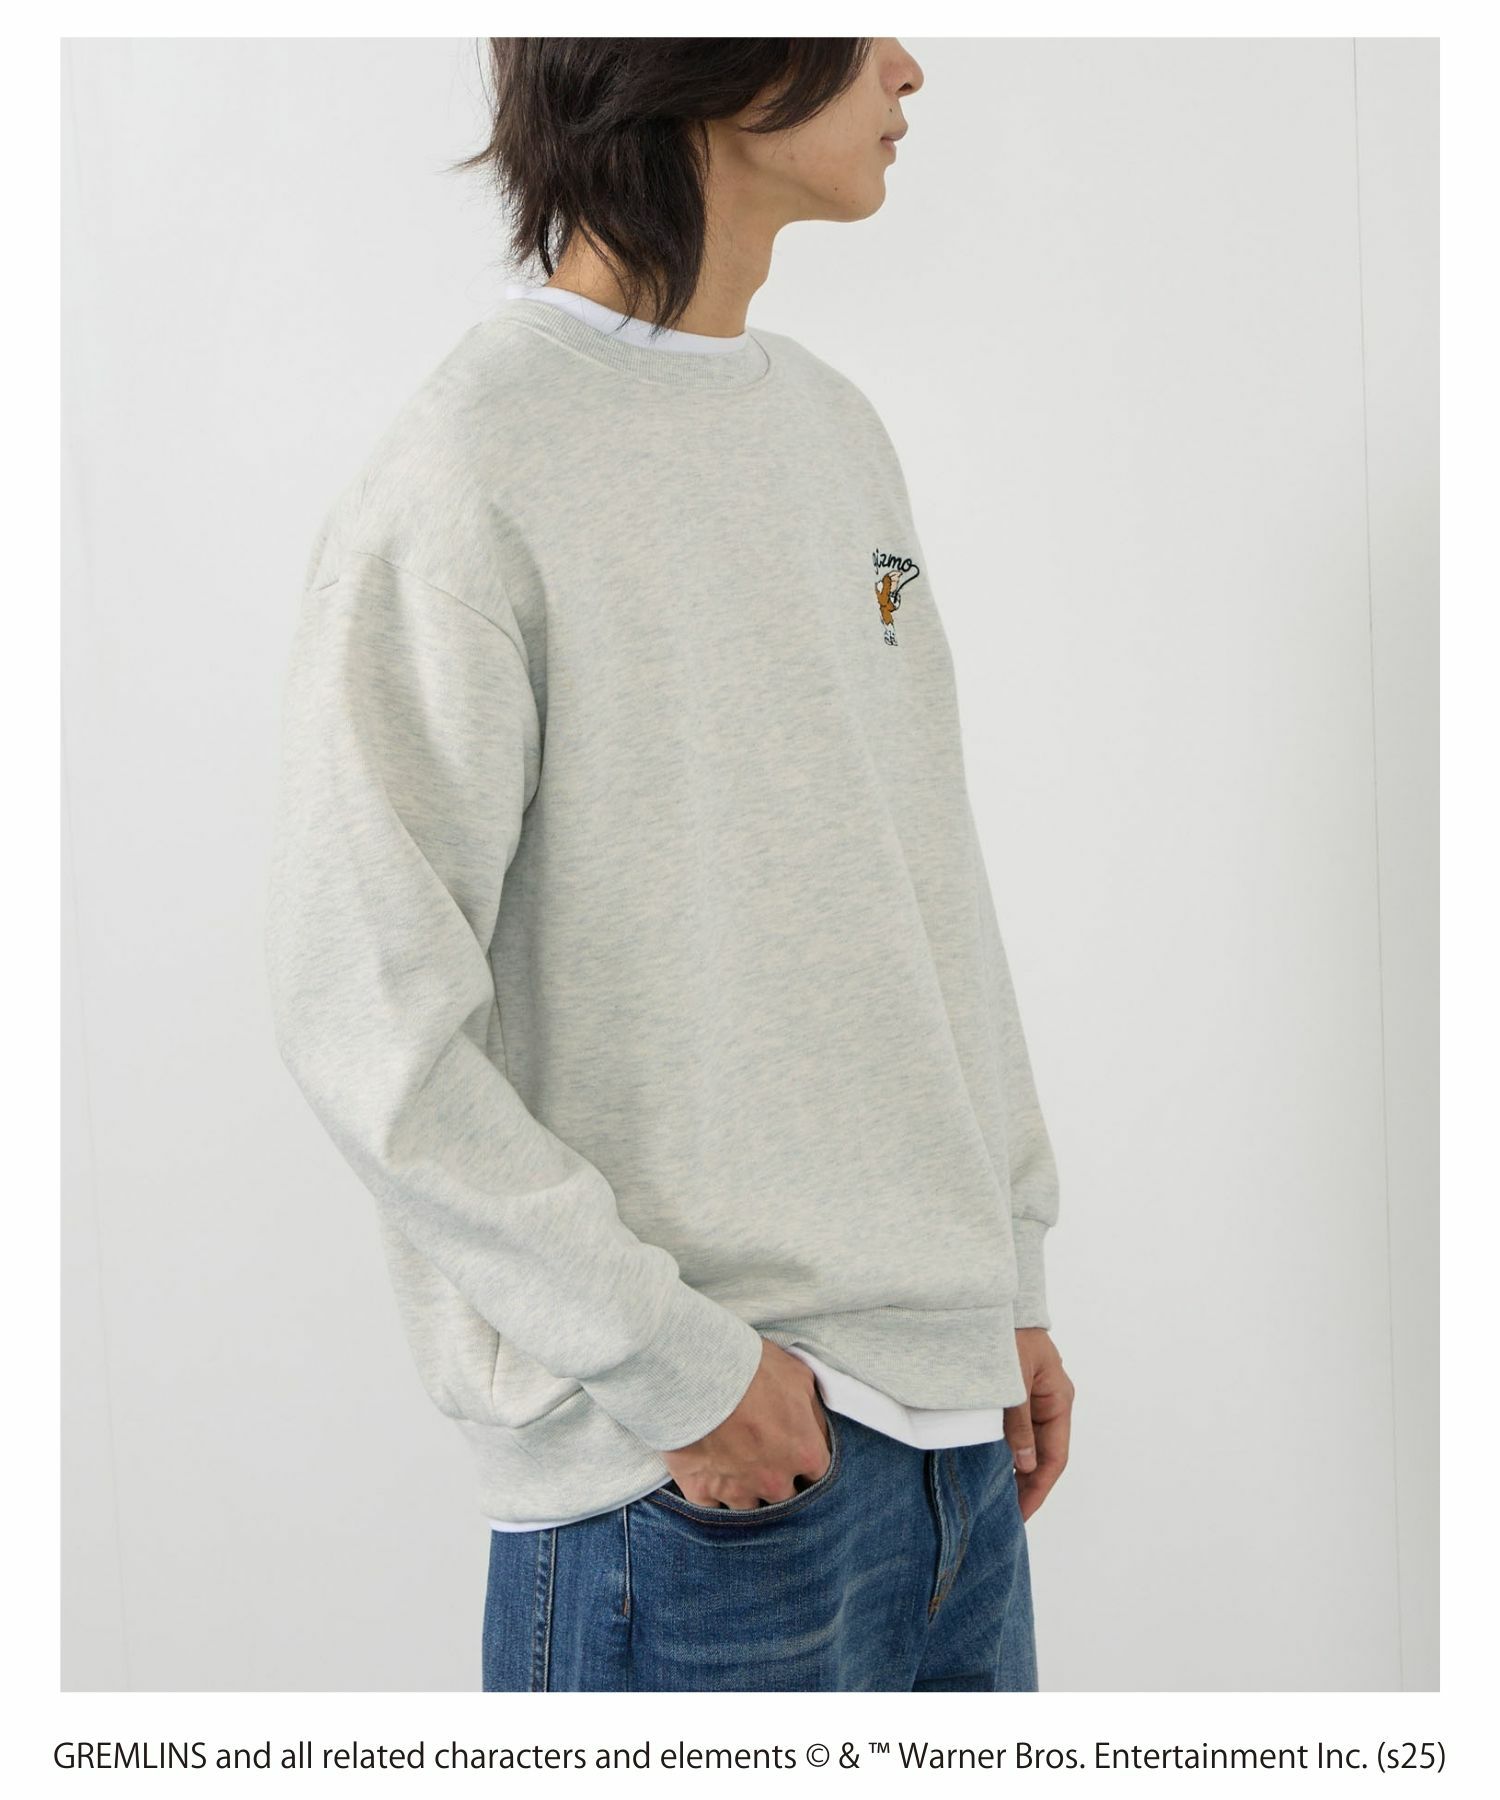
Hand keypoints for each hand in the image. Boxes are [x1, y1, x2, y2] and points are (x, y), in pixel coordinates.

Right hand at [661, 1337, 831, 1507]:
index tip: (794, 1453)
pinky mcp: (702, 1492)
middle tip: (764, 1459)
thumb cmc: (751, 1369)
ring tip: (733, 1469)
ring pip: (750, 1510)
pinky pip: (710, 1508)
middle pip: (786, 1498)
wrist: (697, 1373)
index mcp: (804, 1453)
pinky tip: (707, 1476)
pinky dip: (710, 1494)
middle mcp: (775, 1481)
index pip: (818, 1475)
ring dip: (745, 1492)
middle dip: (778, 1481)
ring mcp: (738, 1491)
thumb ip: (812, 1412)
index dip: (806, 1463)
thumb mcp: (798, 1377)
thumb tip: (816, 1428)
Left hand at [1004, 1327, 1072, 1521]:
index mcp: (1059, 1399)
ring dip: (1015, 1470)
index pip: (1055, 1457)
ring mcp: (1033, 1397)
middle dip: (1026, 1485)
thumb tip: (1025, 1465)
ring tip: (996, 1498)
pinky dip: (1004, 1449)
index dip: (1038, 1488)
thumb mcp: (1012, 1380)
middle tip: (1005, 1515)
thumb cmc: (1007, 1333)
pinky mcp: (1014, 1392)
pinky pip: (1015, 1429)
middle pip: (1043, 1455)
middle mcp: (1050, 1401)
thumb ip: (1018, 1423)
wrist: (991, 1299)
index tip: (1020, 1514)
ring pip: (1028, 1445)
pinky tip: (990, 1464)